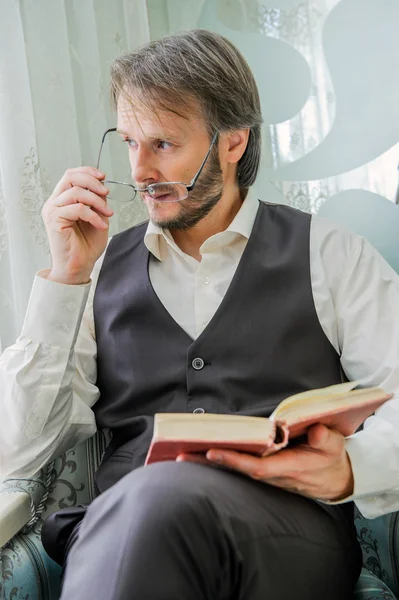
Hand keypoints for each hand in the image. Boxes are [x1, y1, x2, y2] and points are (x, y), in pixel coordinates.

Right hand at [41, 167, 113, 284]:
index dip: (87, 172)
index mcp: (62, 200)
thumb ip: (96, 201)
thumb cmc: (86, 246)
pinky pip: (78, 208)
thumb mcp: (97, 217)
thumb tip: (102, 187)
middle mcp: (54, 203)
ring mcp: (52, 210)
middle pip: (70, 177)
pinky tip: (102, 225)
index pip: (71, 175)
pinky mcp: (54, 220)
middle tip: (106, 193)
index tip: (103, 177)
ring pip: (76, 192)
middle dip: (92, 182)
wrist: (79, 266)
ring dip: (97, 201)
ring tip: (108, 214)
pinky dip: (94, 215)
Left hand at [177, 424, 353, 500]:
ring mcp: (268, 475)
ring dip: (209, 463)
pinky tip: (202, 454)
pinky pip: (240, 467)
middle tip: (180, 454)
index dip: (234, 461)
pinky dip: (221, 462)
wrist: (337, 480)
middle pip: (238, 470)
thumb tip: (315, 430)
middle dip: (210, 463)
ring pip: (236, 470)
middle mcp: (274, 474)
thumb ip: (326, 439)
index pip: (257, 466)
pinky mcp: (265, 471)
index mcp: (289, 467)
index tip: (211, 452)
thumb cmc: (332, 459)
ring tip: (182, 452)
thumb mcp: (335, 446)